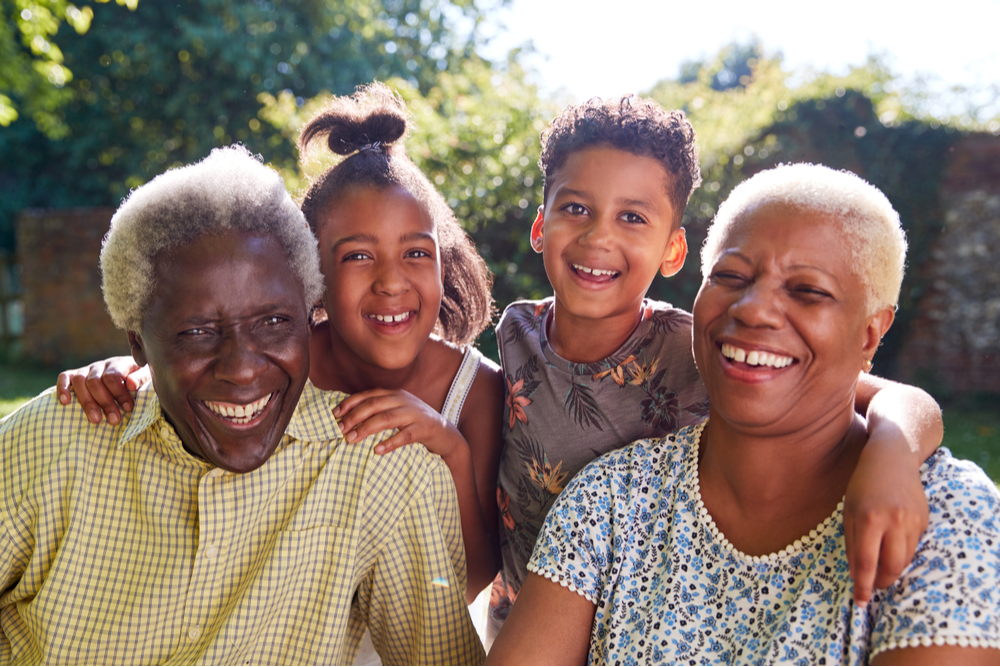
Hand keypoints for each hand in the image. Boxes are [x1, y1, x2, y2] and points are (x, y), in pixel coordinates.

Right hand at [56, 357, 148, 424]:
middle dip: (105, 403)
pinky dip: (63, 388)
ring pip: (79, 381)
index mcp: (120, 363)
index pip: (113, 376)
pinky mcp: (76, 375)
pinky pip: (64, 377)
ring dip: (87, 402)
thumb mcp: (148, 377)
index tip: (127, 408)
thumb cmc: (140, 381)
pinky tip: (65, 402)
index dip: (119, 393)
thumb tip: (131, 384)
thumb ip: (141, 378)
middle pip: (95, 381)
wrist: (133, 376)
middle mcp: (102, 365)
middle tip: (114, 420)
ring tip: (96, 420)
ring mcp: (88, 369)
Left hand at [332, 388, 462, 457]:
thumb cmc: (416, 424)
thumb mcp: (398, 412)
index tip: (335, 414)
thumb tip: (351, 419)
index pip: (369, 394)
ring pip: (387, 418)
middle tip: (340, 430)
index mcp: (395, 394)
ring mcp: (415, 414)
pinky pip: (405, 436)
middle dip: (354, 416)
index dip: (351, 402)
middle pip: (375, 404)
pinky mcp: (424, 429)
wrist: (445, 434)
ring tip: (351, 440)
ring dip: (366, 429)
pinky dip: (390, 442)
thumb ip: (380, 410)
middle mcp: (404, 400)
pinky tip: (378, 450)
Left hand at [843, 442, 928, 607]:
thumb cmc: (863, 484)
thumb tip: (857, 575)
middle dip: (881, 582)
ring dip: (892, 568)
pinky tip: (892, 541)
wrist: (892, 458)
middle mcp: (893, 521)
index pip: (866, 563)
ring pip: (905, 559)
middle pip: (892, 567)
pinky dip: (901, 550)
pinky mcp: (925, 520)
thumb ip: (852, 543)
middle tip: (872, 587)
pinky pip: (913, 545)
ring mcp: (913, 521)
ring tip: (880, 567)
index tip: (860, 601)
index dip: (863, 586)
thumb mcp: (848, 511)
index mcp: (868, 518)